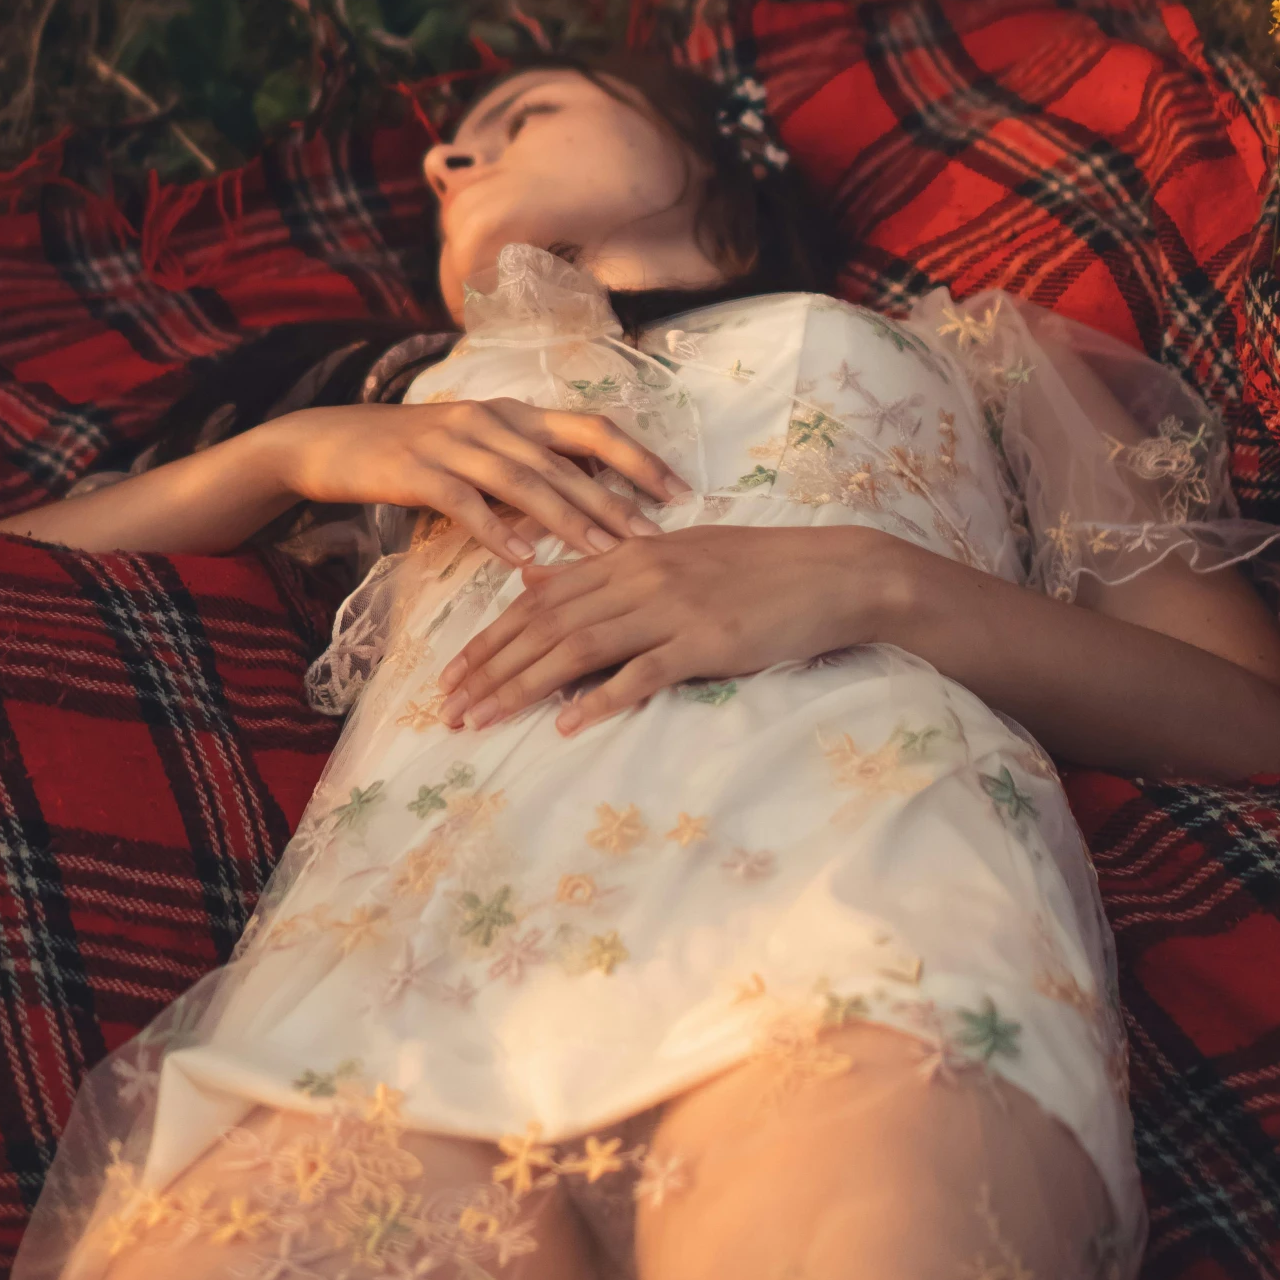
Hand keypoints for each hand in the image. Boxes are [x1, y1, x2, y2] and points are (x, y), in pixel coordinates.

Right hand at [259, 398, 691, 564]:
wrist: (329, 441)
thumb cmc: (412, 451)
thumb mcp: (477, 448)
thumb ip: (527, 466)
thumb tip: (591, 498)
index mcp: (514, 414)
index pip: (591, 428)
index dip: (638, 457)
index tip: (679, 492)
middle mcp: (492, 419)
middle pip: (567, 457)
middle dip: (616, 498)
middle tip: (656, 537)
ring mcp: (453, 441)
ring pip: (524, 479)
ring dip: (568, 517)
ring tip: (605, 553)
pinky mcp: (416, 470)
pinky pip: (464, 502)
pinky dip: (496, 529)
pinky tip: (523, 558)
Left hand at [437, 524, 904, 734]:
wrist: (831, 572)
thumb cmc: (756, 567)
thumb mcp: (675, 554)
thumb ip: (607, 570)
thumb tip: (540, 581)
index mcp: (629, 556)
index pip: (542, 599)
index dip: (493, 636)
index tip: (453, 672)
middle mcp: (640, 577)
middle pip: (547, 624)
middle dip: (491, 667)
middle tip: (449, 708)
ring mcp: (671, 608)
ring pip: (579, 647)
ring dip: (524, 686)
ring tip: (485, 719)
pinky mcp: (706, 641)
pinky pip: (643, 673)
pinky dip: (602, 699)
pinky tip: (568, 724)